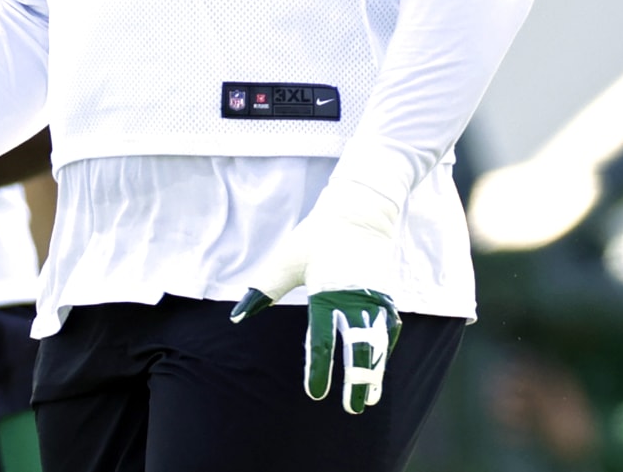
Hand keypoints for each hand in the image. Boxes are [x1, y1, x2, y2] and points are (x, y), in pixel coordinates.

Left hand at [229, 175, 403, 414]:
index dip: (319, 369)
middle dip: (357, 379)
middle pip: (358, 348)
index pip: (322, 340)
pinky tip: (379, 366)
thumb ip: (263, 289)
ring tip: (371, 397)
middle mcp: (354, 299)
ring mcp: (374, 298)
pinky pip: (387, 328)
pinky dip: (383, 349)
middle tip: (353, 409)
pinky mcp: (385, 294)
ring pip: (377, 342)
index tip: (315, 393)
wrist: (360, 212)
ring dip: (374, 371)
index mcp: (327, 293)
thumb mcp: (285, 260)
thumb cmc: (317, 236)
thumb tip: (236, 315)